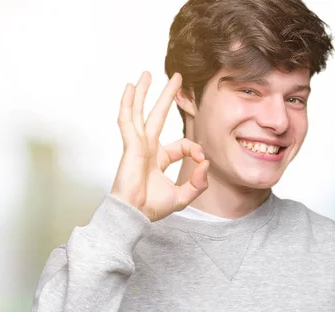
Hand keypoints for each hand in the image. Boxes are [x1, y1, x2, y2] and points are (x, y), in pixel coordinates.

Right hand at [110, 71, 208, 221]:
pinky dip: (128, 102)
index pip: (183, 144)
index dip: (195, 149)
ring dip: (144, 92)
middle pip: (158, 116)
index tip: (202, 160)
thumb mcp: (184, 196)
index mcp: (160, 159)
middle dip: (167, 96)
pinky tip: (130, 87)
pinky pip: (128, 119)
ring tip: (147, 74)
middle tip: (176, 78)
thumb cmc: (152, 208)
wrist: (135, 214)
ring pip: (140, 112)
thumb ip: (199, 182)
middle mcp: (148, 148)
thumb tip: (206, 163)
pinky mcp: (130, 145)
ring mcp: (137, 145)